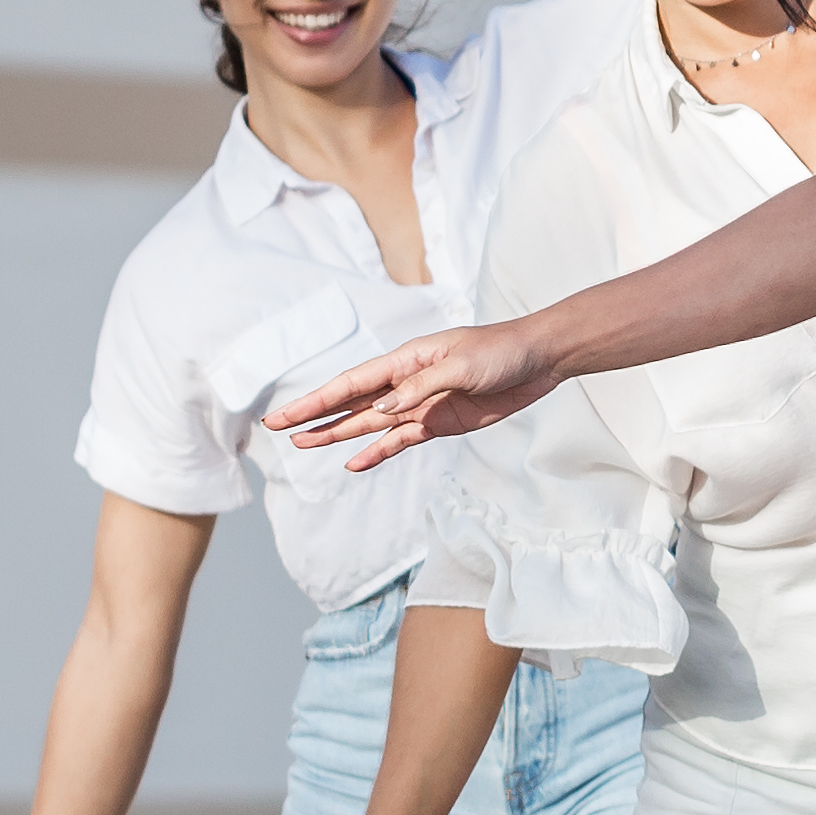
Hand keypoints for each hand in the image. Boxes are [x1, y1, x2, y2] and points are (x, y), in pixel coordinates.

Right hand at [275, 319, 556, 468]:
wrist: (538, 361)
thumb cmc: (500, 352)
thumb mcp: (461, 365)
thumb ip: (420, 388)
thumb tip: (381, 409)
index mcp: (405, 361)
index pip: (350, 383)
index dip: (315, 400)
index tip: (283, 415)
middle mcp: (405, 384)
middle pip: (350, 403)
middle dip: (314, 417)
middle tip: (277, 429)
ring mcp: (420, 405)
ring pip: (369, 424)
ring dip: (337, 435)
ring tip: (304, 445)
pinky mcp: (440, 424)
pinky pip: (400, 441)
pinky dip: (377, 452)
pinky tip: (354, 463)